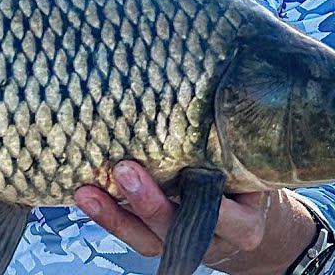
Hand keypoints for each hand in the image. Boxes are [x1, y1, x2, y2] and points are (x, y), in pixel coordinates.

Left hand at [74, 161, 315, 274]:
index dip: (213, 205)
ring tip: (87, 191)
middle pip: (180, 227)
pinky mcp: (156, 241)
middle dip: (150, 203)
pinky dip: (106, 215)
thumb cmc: (244, 180)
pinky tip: (84, 193)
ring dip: (114, 214)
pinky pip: (129, 234)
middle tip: (126, 169)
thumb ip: (236, 145)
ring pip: (147, 238)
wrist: (243, 217)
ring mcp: (182, 243)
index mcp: (244, 223)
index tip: (191, 176)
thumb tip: (220, 91)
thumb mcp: (250, 165)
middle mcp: (213, 240)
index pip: (231, 219)